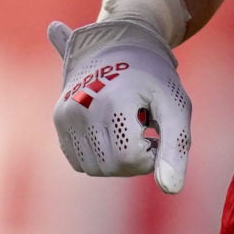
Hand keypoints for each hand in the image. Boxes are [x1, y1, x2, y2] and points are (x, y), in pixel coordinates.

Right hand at [49, 17, 191, 193]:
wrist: (120, 43)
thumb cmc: (154, 77)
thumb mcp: (175, 106)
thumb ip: (175, 147)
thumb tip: (170, 189)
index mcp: (112, 102)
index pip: (131, 159)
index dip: (151, 153)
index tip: (155, 130)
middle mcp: (81, 108)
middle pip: (112, 167)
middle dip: (134, 157)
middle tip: (143, 127)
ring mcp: (65, 114)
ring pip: (94, 168)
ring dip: (114, 157)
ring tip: (125, 125)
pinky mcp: (58, 119)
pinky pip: (79, 161)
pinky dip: (97, 154)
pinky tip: (109, 128)